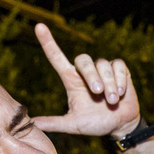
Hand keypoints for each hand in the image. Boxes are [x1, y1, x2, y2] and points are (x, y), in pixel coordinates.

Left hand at [31, 23, 142, 138]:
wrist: (119, 126)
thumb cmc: (95, 124)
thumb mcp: (73, 125)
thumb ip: (55, 123)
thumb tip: (32, 124)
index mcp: (72, 80)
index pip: (57, 58)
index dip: (48, 42)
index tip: (39, 27)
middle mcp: (85, 72)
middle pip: (83, 60)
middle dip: (91, 76)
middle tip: (98, 93)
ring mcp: (103, 70)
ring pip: (102, 65)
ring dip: (109, 84)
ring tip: (112, 101)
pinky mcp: (119, 70)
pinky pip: (118, 65)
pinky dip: (119, 80)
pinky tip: (121, 93)